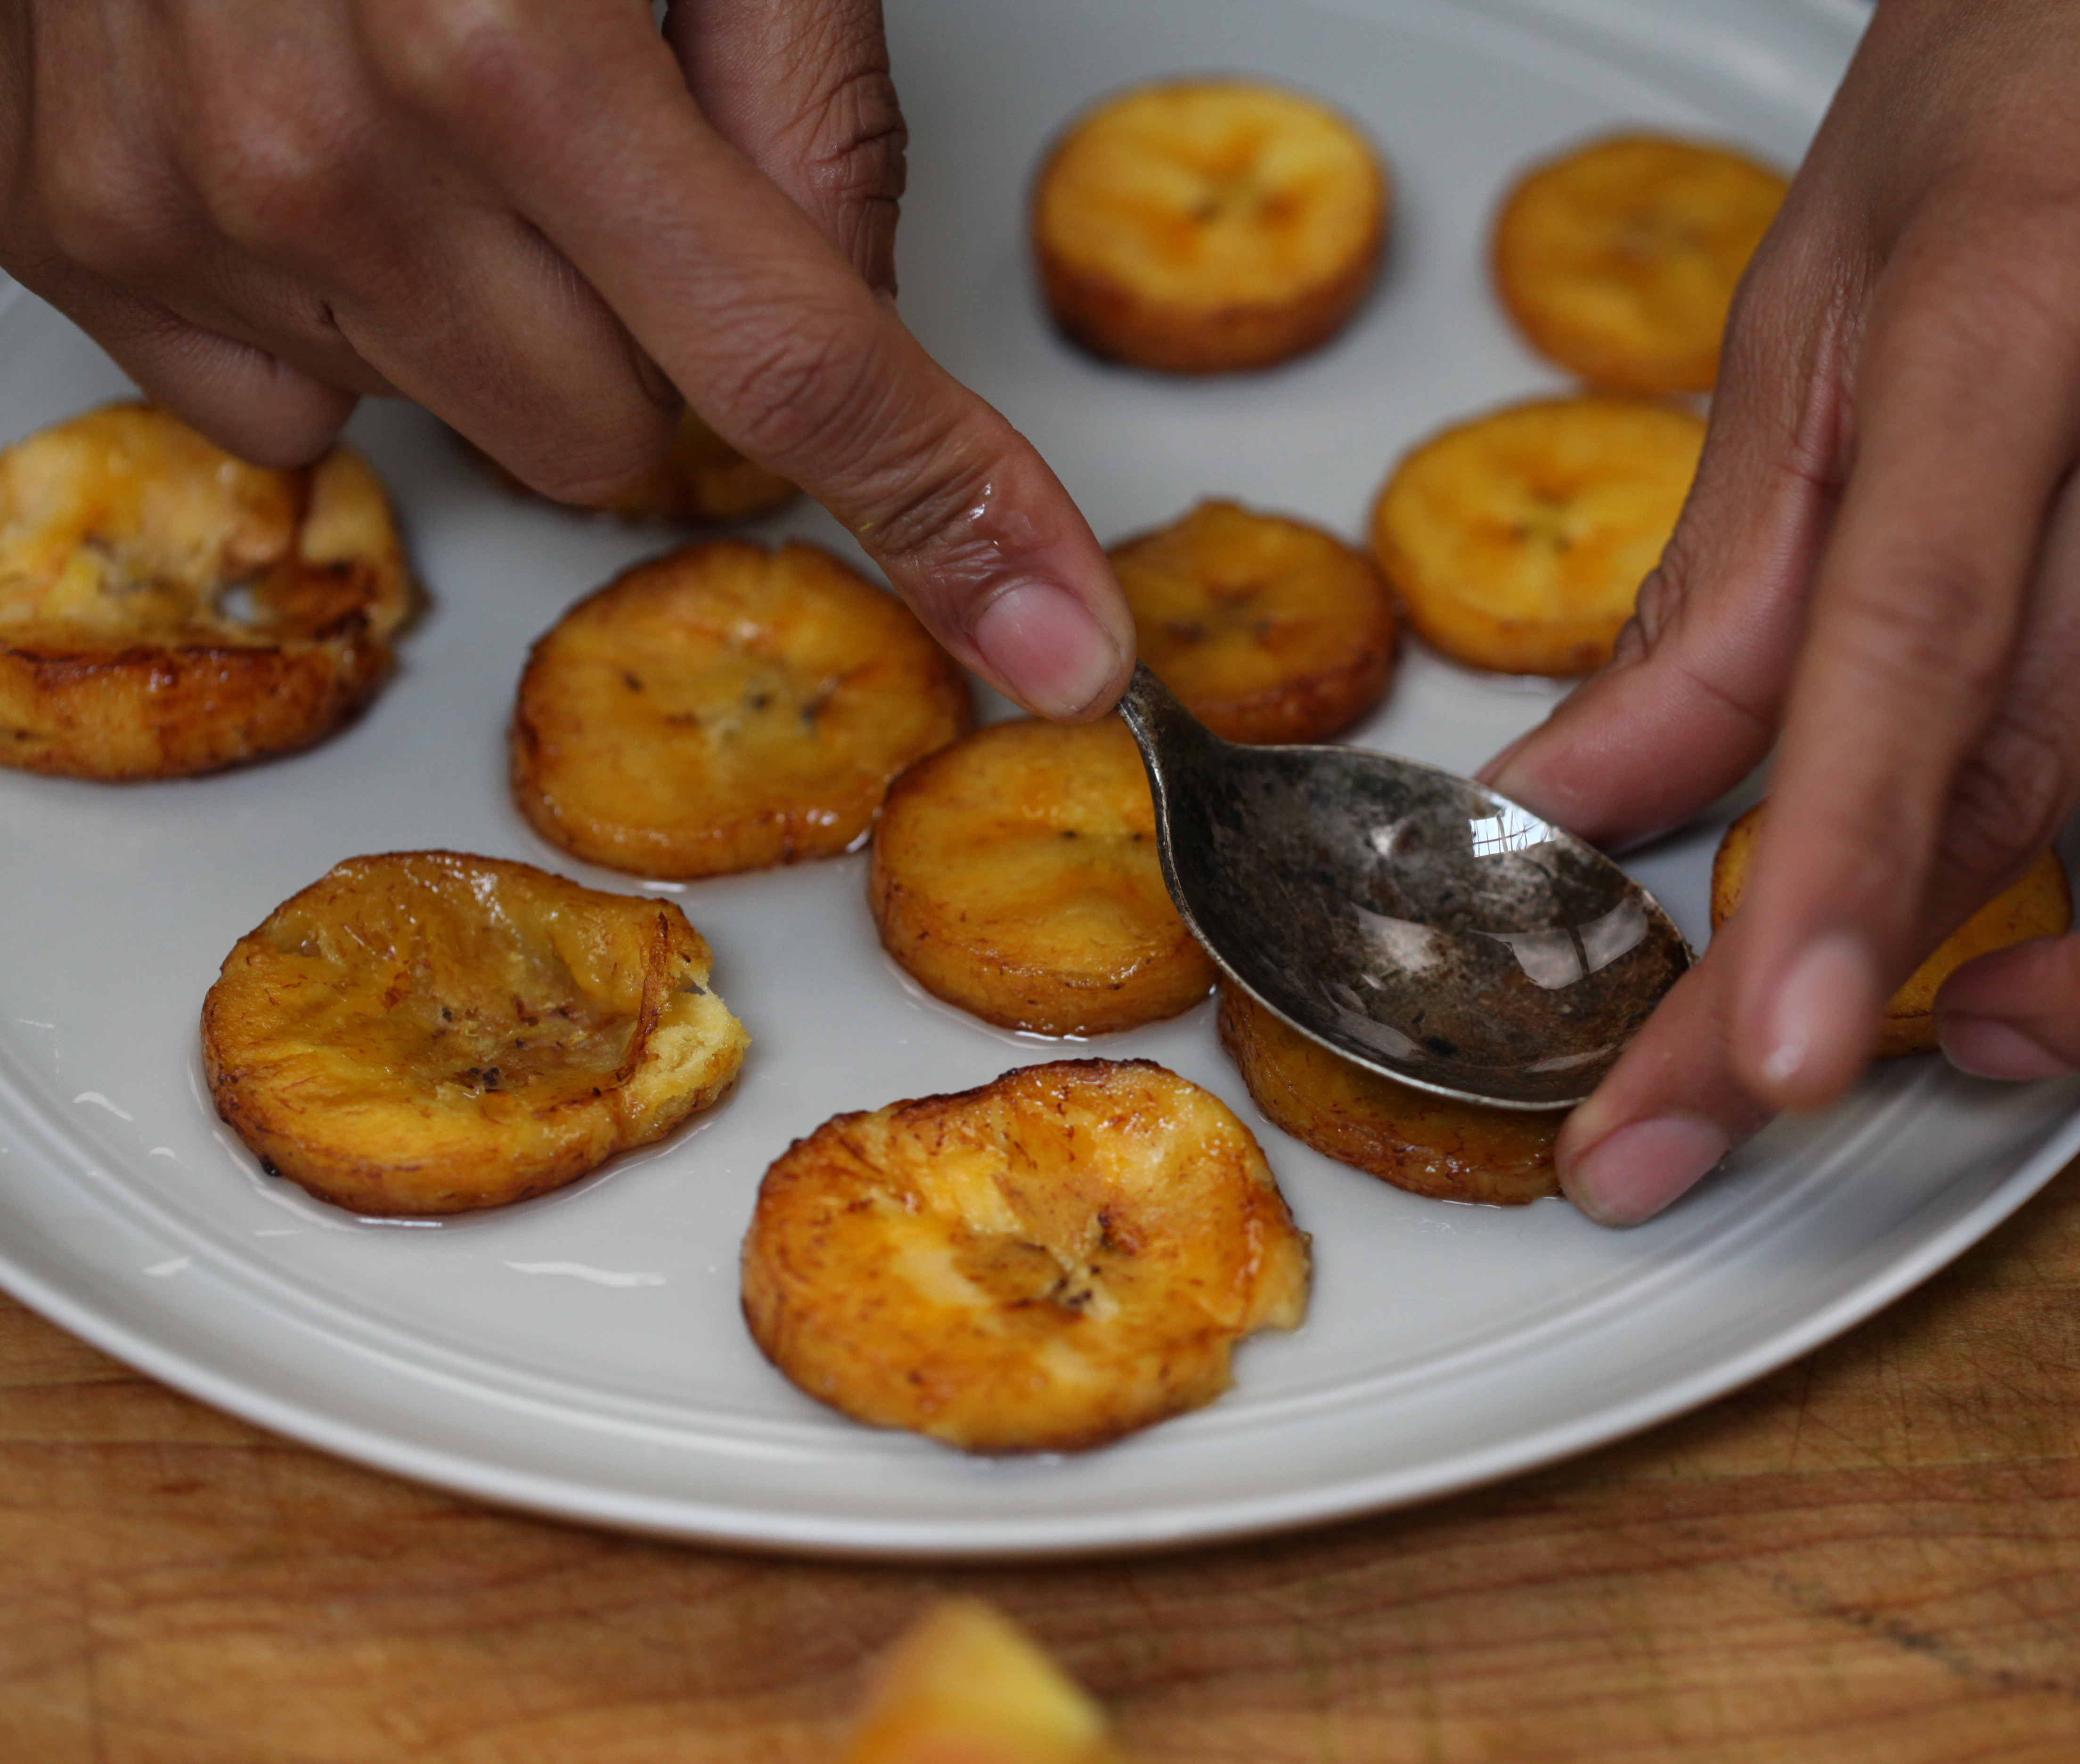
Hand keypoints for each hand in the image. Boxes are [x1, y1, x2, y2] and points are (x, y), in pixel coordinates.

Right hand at [0, 0, 1129, 719]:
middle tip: (599, 144)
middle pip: (622, 435)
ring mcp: (178, 211)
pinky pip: (293, 406)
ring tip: (432, 102)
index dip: (953, 513)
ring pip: (471, 427)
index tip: (1059, 641)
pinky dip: (343, 307)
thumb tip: (865, 322)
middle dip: (656, 325)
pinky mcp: (74, 234)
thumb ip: (806, 103)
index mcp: (503, 45)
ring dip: (499, 305)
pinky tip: (316, 138)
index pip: (797, 372)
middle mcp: (321, 155)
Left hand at [1481, 0, 2079, 1222]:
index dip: (1830, 884)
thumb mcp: (1813, 301)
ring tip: (2011, 1011)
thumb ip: (1718, 582)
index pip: (1918, 655)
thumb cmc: (2047, 69)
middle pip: (2060, 779)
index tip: (1756, 1063)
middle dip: (1892, 993)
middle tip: (1748, 1091)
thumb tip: (1590, 790)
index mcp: (2024, 331)